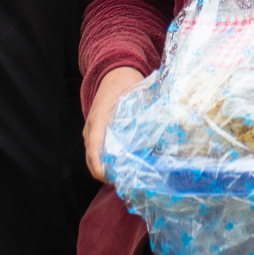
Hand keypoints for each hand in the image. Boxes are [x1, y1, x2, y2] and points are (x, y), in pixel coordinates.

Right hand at [84, 67, 145, 181]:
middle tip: (128, 182)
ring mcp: (92, 131)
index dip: (101, 168)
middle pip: (92, 159)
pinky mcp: (97, 132)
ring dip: (107, 169)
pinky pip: (97, 151)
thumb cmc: (125, 82)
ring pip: (94, 157)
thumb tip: (161, 129)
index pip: (94, 149)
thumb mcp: (135, 94)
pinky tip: (123, 165)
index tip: (112, 178)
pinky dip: (107, 161)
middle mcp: (92, 128)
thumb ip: (143, 112)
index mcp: (99, 119)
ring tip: (127, 177)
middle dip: (106, 174)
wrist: (115, 72)